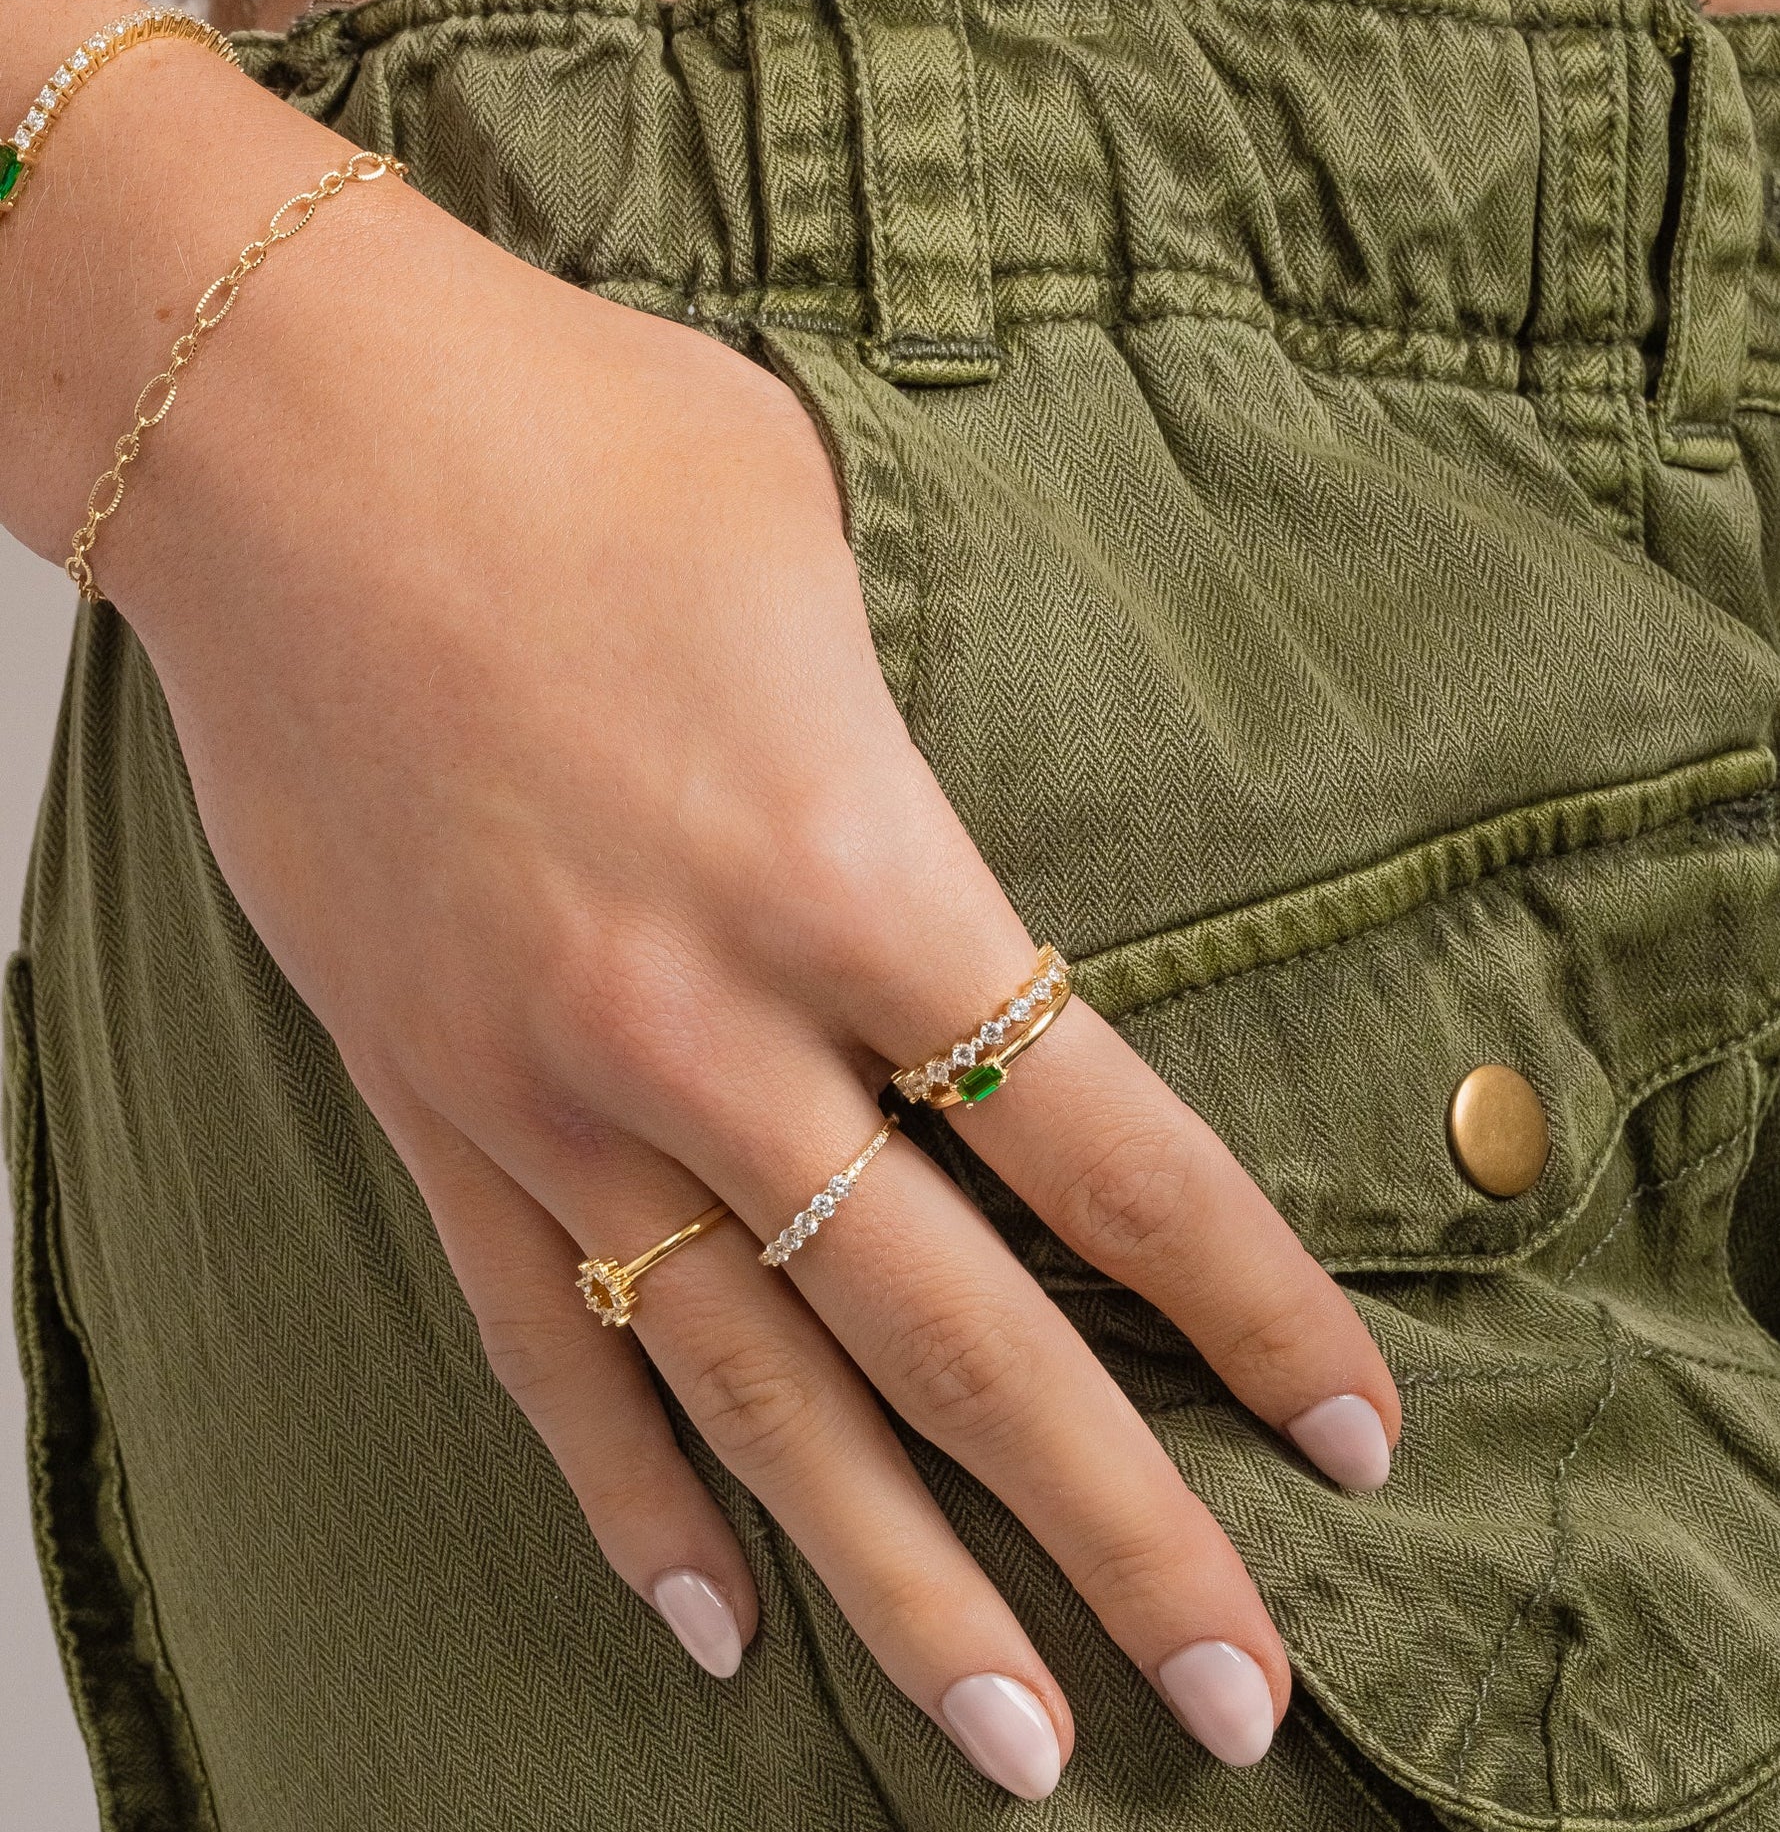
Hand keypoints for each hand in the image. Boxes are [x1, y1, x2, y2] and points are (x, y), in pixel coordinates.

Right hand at [113, 171, 1399, 1800]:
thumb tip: (941, 877)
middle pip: (952, 1336)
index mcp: (844, 870)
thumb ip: (901, 770)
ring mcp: (547, 1084)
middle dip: (1114, 1532)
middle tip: (1233, 1696)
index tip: (1347, 1435)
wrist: (283, 432)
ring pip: (749, 1394)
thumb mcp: (820, 559)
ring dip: (890, 1583)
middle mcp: (705, 1023)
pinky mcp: (422, 1092)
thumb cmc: (574, 445)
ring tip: (1012, 1743)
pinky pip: (538, 1337)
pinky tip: (704, 1610)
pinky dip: (624, 1487)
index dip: (1246, 1310)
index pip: (1101, 1151)